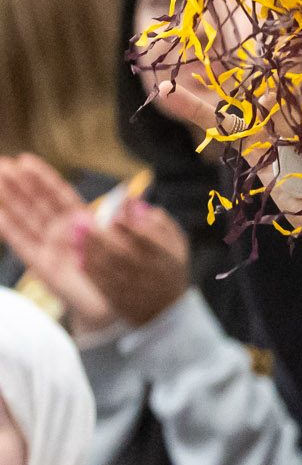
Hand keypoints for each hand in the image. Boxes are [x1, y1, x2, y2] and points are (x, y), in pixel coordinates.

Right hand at [0, 154, 114, 332]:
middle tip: (2, 163)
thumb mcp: (123, 240)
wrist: (113, 304)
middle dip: (19, 183)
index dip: (42, 178)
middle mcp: (61, 231)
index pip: (58, 194)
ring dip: (9, 199)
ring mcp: (49, 246)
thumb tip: (126, 196)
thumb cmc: (118, 270)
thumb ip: (119, 219)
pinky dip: (9, 229)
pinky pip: (23, 244)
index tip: (26, 160)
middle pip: (36, 202)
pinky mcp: (42, 265)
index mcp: (80, 222)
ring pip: (25, 218)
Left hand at [80, 200, 192, 327]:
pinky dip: (89, 269)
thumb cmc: (169, 269)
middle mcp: (150, 273)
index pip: (147, 237)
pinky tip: (82, 256)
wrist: (167, 311)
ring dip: (90, 249)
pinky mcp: (119, 300)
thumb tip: (134, 204)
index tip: (115, 215)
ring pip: (107, 267)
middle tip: (84, 222)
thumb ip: (160, 222)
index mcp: (166, 256)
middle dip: (100, 236)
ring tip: (78, 235)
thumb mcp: (177, 244)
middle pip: (121, 252)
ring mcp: (133, 288)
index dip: (129, 225)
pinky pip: (100, 283)